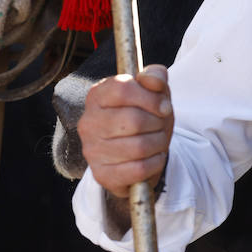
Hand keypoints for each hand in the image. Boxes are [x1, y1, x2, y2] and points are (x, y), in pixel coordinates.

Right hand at [78, 64, 173, 199]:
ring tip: (157, 140)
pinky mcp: (101, 174)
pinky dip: (155, 163)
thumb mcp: (155, 92)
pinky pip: (139, 169)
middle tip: (160, 125)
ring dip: (158, 143)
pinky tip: (152, 157)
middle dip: (157, 123)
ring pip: (139, 147)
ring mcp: (91, 150)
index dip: (150, 98)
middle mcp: (88, 122)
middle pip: (134, 120)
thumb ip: (155, 77)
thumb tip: (151, 79)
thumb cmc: (146, 116)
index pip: (122, 89)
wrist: (140, 152)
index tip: (163, 106)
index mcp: (97, 95)